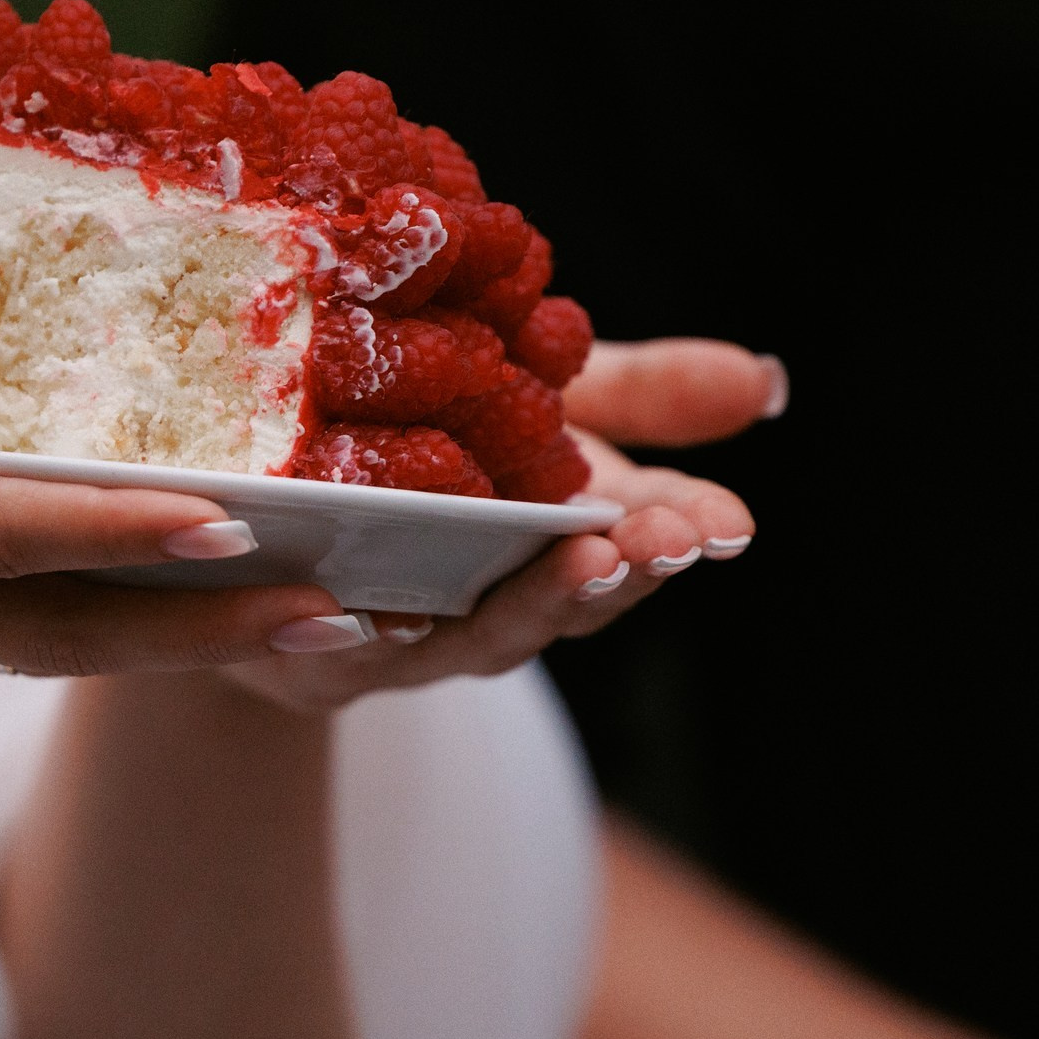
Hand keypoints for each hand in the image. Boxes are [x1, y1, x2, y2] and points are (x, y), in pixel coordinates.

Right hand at [0, 342, 357, 717]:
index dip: (106, 530)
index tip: (223, 522)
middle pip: (71, 626)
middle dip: (207, 625)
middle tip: (351, 618)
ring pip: (68, 647)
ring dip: (193, 642)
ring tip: (320, 620)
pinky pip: (37, 635)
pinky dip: (130, 628)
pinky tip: (200, 599)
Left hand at [216, 337, 780, 714]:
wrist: (270, 521)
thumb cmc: (427, 455)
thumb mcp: (538, 403)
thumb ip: (642, 397)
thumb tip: (767, 380)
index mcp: (557, 543)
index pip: (637, 544)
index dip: (684, 535)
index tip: (727, 524)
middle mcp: (494, 608)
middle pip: (564, 605)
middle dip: (610, 575)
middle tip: (655, 545)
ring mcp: (409, 644)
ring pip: (470, 637)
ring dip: (520, 606)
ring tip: (563, 562)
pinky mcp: (310, 658)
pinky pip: (334, 654)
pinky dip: (357, 636)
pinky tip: (376, 615)